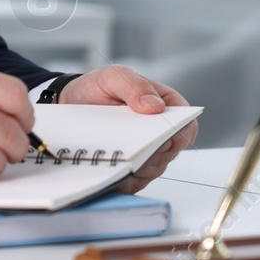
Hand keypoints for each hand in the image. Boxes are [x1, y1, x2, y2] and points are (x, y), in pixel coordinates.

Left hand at [60, 66, 197, 193]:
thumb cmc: (99, 88)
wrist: (73, 103)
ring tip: (116, 158)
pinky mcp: (132, 168)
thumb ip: (135, 86)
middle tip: (132, 152)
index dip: (179, 136)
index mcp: (166, 106)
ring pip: (154, 169)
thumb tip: (156, 106)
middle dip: (152, 154)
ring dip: (137, 168)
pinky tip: (111, 172)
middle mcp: (160, 132)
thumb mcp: (114, 77)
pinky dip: (124, 181)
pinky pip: (135, 182)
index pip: (187, 126)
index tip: (163, 140)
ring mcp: (147, 151)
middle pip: (170, 152)